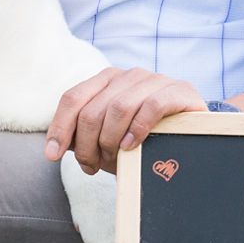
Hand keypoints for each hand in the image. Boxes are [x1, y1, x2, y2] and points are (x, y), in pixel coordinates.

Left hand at [45, 67, 204, 175]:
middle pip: (92, 110)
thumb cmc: (145, 138)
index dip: (59, 127)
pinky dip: (137, 129)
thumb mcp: (110, 137)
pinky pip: (152, 106)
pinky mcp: (180, 90)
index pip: (72, 98)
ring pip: (118, 107)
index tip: (52, 156)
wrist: (192, 134)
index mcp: (107, 80)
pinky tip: (131, 146)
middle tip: (92, 167)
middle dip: (87, 145)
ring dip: (110, 141)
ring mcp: (155, 79)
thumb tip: (56, 147)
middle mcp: (128, 75)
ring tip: (112, 161)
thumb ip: (85, 137)